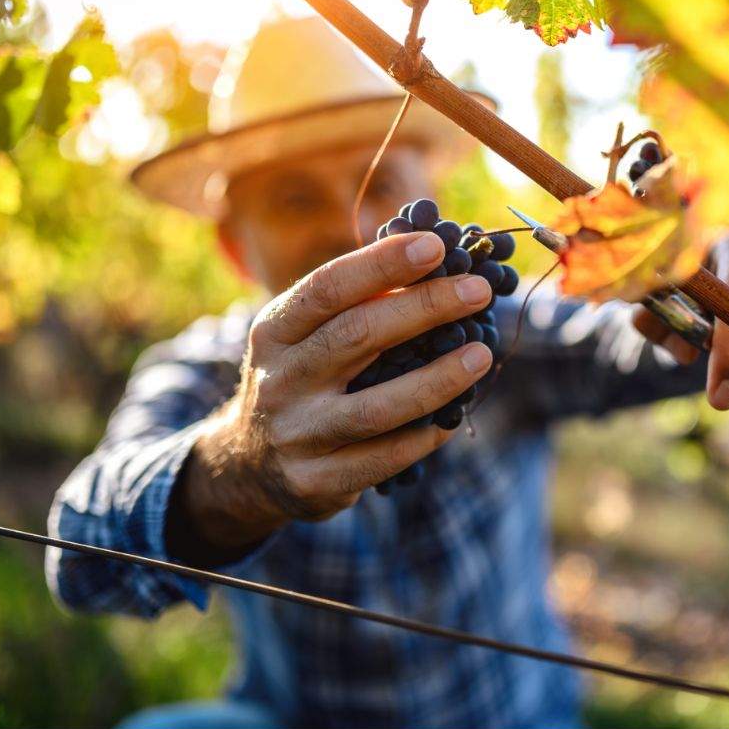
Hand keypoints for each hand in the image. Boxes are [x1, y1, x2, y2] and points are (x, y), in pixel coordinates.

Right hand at [171, 231, 494, 557]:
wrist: (248, 466)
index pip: (328, 288)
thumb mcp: (304, 337)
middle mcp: (280, 380)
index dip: (382, 264)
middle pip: (357, 336)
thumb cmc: (300, 379)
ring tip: (481, 355)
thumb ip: (355, 304)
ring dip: (437, 379)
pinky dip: (424, 437)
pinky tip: (454, 418)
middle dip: (425, 308)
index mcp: (275, 331)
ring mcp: (298, 434)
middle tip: (478, 290)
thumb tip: (437, 263)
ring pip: (376, 408)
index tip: (436, 247)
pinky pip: (384, 459)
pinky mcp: (316, 481)